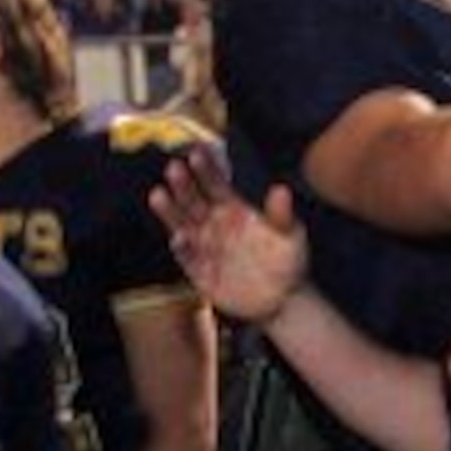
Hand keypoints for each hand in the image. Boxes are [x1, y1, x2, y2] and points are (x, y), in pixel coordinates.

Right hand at [148, 145, 308, 326]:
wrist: (283, 299)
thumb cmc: (286, 260)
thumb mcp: (290, 236)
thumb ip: (282, 215)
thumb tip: (281, 189)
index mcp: (233, 209)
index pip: (215, 184)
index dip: (206, 169)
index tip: (197, 152)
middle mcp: (213, 224)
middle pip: (193, 200)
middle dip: (183, 185)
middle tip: (174, 168)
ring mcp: (204, 247)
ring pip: (182, 224)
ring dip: (170, 211)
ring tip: (159, 195)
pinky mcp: (199, 271)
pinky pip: (188, 258)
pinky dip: (183, 248)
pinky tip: (179, 237)